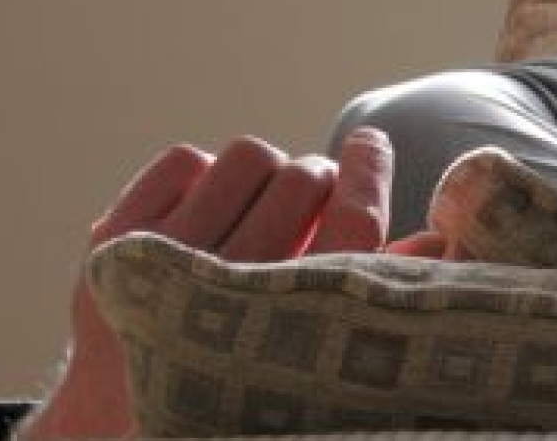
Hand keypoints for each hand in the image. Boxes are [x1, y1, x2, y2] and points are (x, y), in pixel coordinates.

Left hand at [17, 129, 391, 439]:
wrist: (125, 421)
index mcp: (290, 326)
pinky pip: (186, 160)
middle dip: (319, 180)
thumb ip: (384, 289)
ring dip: (267, 174)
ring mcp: (159, 262)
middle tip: (318, 201)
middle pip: (302, 180)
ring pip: (248, 157)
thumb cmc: (249, 374)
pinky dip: (207, 175)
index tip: (370, 144)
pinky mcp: (113, 241)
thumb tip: (442, 233)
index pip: (349, 219)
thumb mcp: (323, 348)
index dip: (367, 171)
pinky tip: (214, 213)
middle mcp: (222, 291)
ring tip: (265, 210)